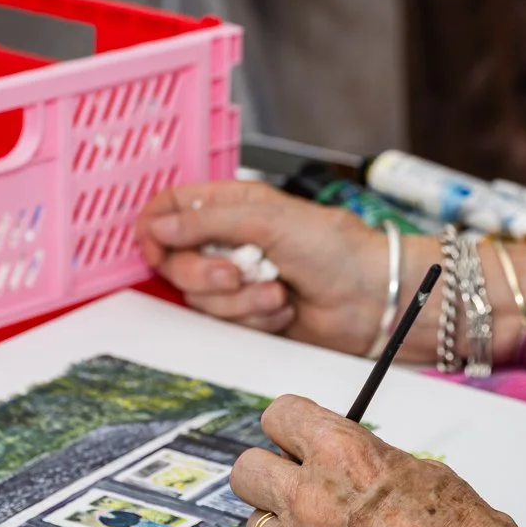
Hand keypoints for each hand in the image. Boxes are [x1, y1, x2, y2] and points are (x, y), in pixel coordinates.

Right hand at [137, 181, 411, 353]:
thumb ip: (207, 221)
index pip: (171, 208)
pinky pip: (225, 321)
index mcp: (232, 204)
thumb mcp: (267, 220)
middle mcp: (229, 240)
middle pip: (175, 260)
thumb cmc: (335, 249)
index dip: (155, 228)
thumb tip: (160, 225)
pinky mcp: (249, 312)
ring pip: (199, 296)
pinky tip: (283, 308)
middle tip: (238, 273)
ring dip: (239, 300)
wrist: (369, 298)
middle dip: (204, 274)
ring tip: (276, 290)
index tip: (156, 247)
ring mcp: (238, 278)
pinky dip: (255, 317)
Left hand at [230, 394, 525, 526]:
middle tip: (294, 485)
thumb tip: (355, 468)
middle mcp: (310, 501)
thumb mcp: (426, 475)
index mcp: (343, 456)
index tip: (296, 436)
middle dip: (268, 474)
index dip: (289, 426)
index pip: (280, 416)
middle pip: (246, 472)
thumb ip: (372, 465)